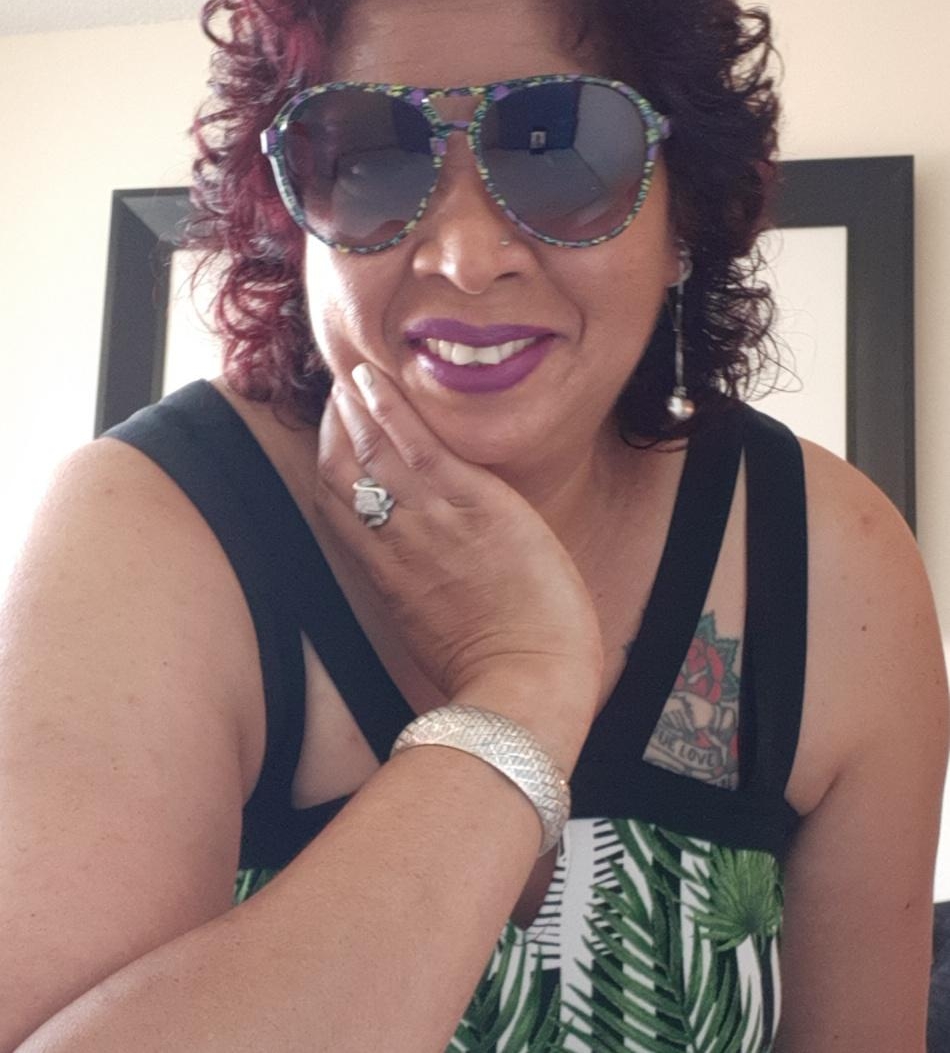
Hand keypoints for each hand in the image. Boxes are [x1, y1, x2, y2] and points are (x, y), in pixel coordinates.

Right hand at [315, 364, 603, 757]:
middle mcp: (393, 544)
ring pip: (372, 451)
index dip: (327, 463)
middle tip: (337, 391)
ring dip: (357, 407)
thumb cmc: (494, 671)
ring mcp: (428, 521)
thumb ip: (423, 595)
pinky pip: (417, 446)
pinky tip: (377, 381)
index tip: (329, 432)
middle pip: (343, 473)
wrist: (525, 685)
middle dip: (335, 426)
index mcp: (385, 577)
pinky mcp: (470, 505)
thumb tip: (430, 578)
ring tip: (355, 375)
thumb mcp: (437, 632)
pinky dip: (390, 409)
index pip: (336, 508)